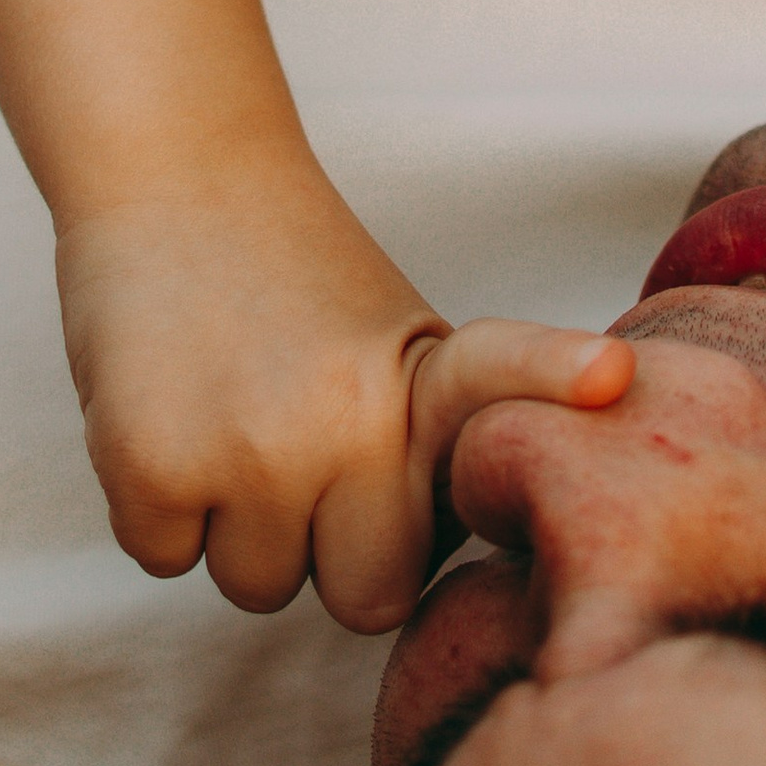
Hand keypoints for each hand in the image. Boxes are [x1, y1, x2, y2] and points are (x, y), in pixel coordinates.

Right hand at [57, 164, 631, 629]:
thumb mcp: (392, 337)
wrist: (169, 169)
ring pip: (258, 584)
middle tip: (296, 439)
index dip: (554, 380)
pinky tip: (167, 407)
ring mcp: (255, 449)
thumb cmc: (287, 272)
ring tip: (229, 405)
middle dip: (330, 550)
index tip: (610, 377)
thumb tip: (431, 564)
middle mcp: (351, 417)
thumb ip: (425, 445)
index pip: (502, 380)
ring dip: (236, 525)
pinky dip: (157, 508)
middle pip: (367, 595)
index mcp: (424, 373)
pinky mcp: (154, 466)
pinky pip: (167, 557)